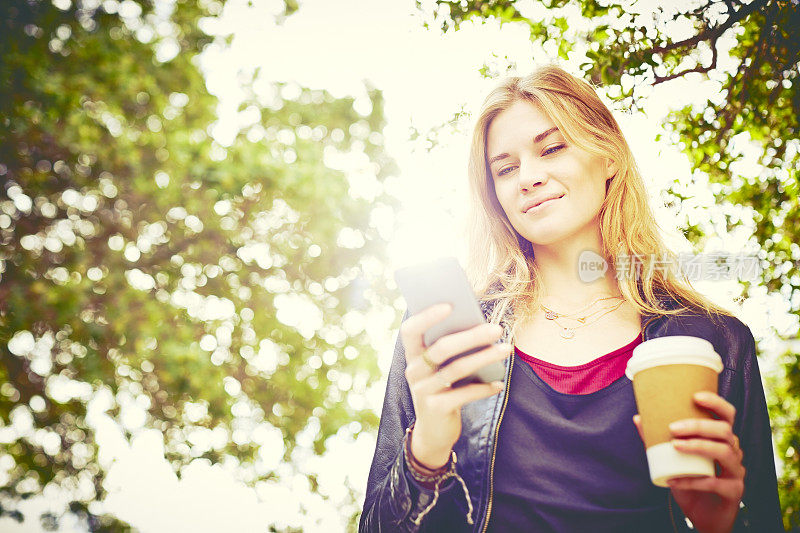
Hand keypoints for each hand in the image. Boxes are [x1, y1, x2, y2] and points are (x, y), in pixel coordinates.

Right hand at [401, 303, 509, 469]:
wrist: (433, 432)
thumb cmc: (443, 389)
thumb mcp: (440, 369)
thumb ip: (450, 350)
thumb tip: (480, 326)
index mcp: (412, 355)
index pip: (410, 330)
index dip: (426, 316)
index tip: (450, 304)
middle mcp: (414, 371)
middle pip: (442, 347)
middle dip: (472, 336)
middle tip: (496, 328)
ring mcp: (422, 391)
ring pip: (457, 369)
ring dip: (485, 358)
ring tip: (506, 349)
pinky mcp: (436, 409)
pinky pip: (464, 394)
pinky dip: (484, 388)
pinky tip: (499, 383)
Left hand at [633, 392, 744, 532]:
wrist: (704, 517)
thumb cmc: (691, 482)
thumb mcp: (673, 460)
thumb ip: (657, 441)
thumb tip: (638, 418)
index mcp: (722, 439)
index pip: (727, 415)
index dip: (715, 402)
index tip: (694, 396)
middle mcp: (733, 452)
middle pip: (725, 431)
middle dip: (698, 426)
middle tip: (673, 427)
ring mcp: (736, 472)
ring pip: (725, 452)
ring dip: (698, 446)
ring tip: (675, 445)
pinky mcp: (734, 492)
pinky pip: (715, 482)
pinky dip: (692, 481)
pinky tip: (673, 481)